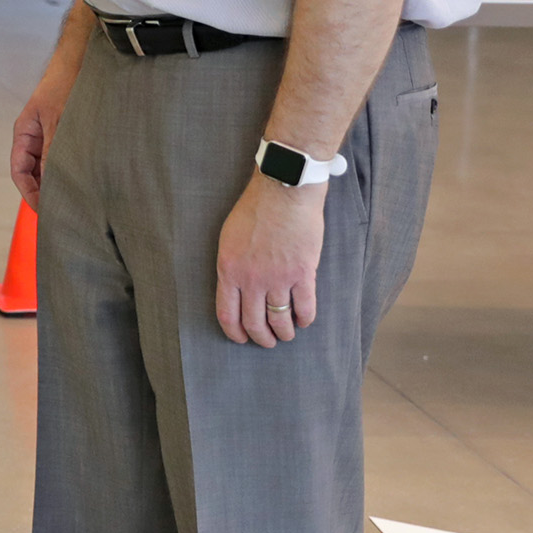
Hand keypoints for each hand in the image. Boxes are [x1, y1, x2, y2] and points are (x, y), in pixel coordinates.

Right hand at [9, 48, 85, 202]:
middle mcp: (35, 137)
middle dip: (44, 191)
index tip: (43, 210)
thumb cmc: (64, 84)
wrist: (81, 60)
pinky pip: (64, 157)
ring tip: (74, 196)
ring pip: (49, 166)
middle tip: (61, 209)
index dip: (29, 193)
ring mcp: (50, 135)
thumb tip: (49, 182)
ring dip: (59, 180)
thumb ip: (50, 152)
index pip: (19, 172)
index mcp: (24, 133)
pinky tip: (84, 177)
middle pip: (32, 173)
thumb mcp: (57, 121)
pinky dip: (70, 168)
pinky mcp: (67, 132)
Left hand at [215, 176, 323, 345]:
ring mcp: (278, 278)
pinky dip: (305, 319)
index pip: (227, 314)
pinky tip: (304, 321)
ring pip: (280, 319)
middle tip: (267, 341)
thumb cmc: (254, 210)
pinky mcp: (303, 273)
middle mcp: (252, 279)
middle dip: (261, 338)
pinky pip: (305, 307)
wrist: (283, 191)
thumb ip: (232, 266)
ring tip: (286, 334)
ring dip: (284, 332)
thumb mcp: (229, 239)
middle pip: (254, 323)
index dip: (235, 332)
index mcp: (229, 271)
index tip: (241, 338)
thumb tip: (236, 289)